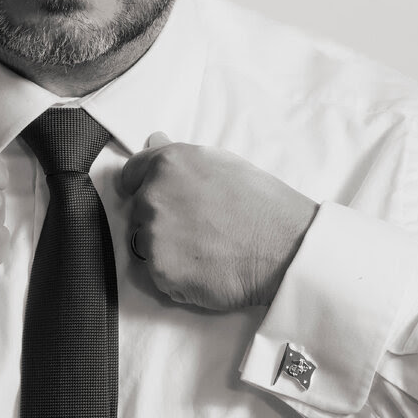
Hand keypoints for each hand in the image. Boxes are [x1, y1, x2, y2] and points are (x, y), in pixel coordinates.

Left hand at [121, 133, 317, 310]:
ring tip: (206, 249)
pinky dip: (176, 275)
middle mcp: (153, 196)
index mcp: (167, 164)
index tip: (160, 198)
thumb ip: (180, 156)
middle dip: (162, 218)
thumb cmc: (263, 204)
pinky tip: (205, 269)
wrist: (286, 250)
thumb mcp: (223, 164)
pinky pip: (158, 273)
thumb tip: (154, 141)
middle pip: (139, 210)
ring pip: (147, 243)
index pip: (131, 174)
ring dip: (167, 248)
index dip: (142, 185)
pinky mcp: (160, 270)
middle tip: (199, 228)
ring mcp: (153, 235)